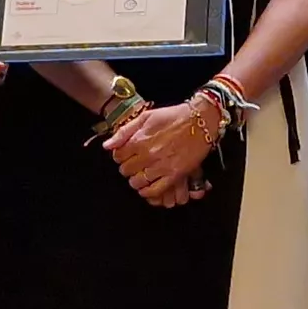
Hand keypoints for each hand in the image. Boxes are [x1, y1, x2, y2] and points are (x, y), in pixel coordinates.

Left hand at [107, 96, 224, 205]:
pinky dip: (148, 191)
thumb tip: (107, 146)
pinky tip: (148, 186)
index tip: (126, 155)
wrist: (200, 121)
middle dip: (128, 168)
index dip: (120, 156)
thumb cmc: (173, 116)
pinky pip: (154, 190)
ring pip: (137, 182)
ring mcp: (161, 166)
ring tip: (142, 174)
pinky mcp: (174, 175)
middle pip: (126, 170)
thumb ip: (124, 131)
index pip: (118, 156)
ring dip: (136, 180)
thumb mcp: (146, 117)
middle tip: (135, 164)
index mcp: (139, 139)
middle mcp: (148, 154)